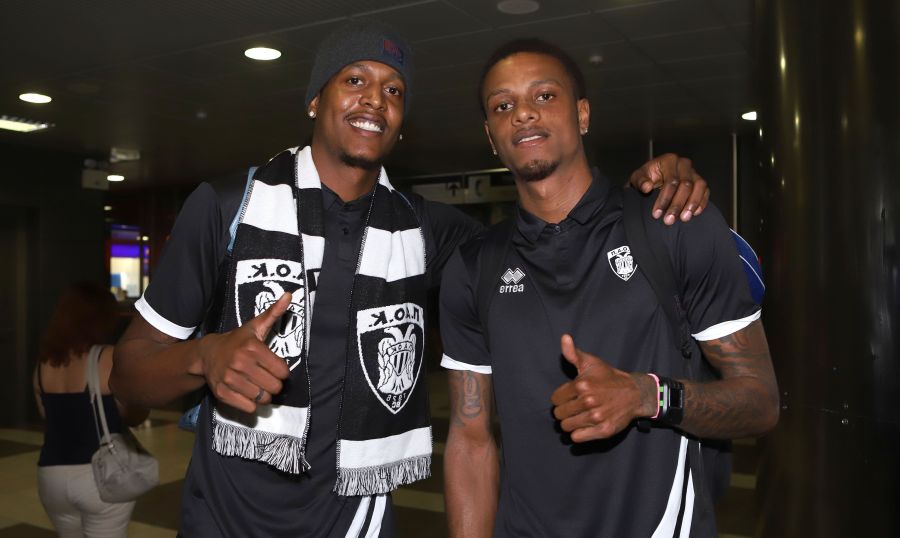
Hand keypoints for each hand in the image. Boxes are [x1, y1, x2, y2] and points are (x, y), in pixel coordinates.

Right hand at [199, 292, 292, 412]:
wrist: (207, 354)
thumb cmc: (237, 340)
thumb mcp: (255, 326)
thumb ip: (274, 313)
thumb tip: (290, 295)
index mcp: (252, 348)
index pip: (282, 371)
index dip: (282, 371)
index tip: (275, 367)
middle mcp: (240, 364)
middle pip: (274, 387)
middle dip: (274, 384)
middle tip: (267, 378)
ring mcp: (230, 379)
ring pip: (262, 398)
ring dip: (263, 394)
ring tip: (257, 384)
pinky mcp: (222, 393)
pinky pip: (249, 408)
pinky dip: (251, 404)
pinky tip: (247, 393)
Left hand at [550, 334, 654, 441]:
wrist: (634, 393)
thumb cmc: (608, 377)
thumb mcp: (591, 362)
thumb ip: (573, 353)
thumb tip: (564, 338)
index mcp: (581, 385)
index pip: (555, 399)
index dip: (560, 398)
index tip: (569, 397)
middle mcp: (588, 401)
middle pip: (559, 414)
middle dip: (564, 411)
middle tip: (573, 408)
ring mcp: (596, 417)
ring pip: (566, 427)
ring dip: (570, 423)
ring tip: (578, 416)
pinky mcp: (604, 430)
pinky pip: (578, 438)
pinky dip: (578, 433)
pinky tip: (584, 426)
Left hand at [627, 153, 709, 224]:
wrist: (654, 179)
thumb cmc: (646, 178)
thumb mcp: (638, 178)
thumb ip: (640, 181)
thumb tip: (646, 187)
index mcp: (669, 160)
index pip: (671, 181)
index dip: (664, 199)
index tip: (656, 214)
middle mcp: (684, 164)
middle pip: (686, 185)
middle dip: (677, 204)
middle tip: (669, 220)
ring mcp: (694, 172)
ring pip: (699, 187)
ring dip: (692, 204)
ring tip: (684, 218)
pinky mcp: (700, 182)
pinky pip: (705, 191)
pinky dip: (702, 202)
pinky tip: (694, 213)